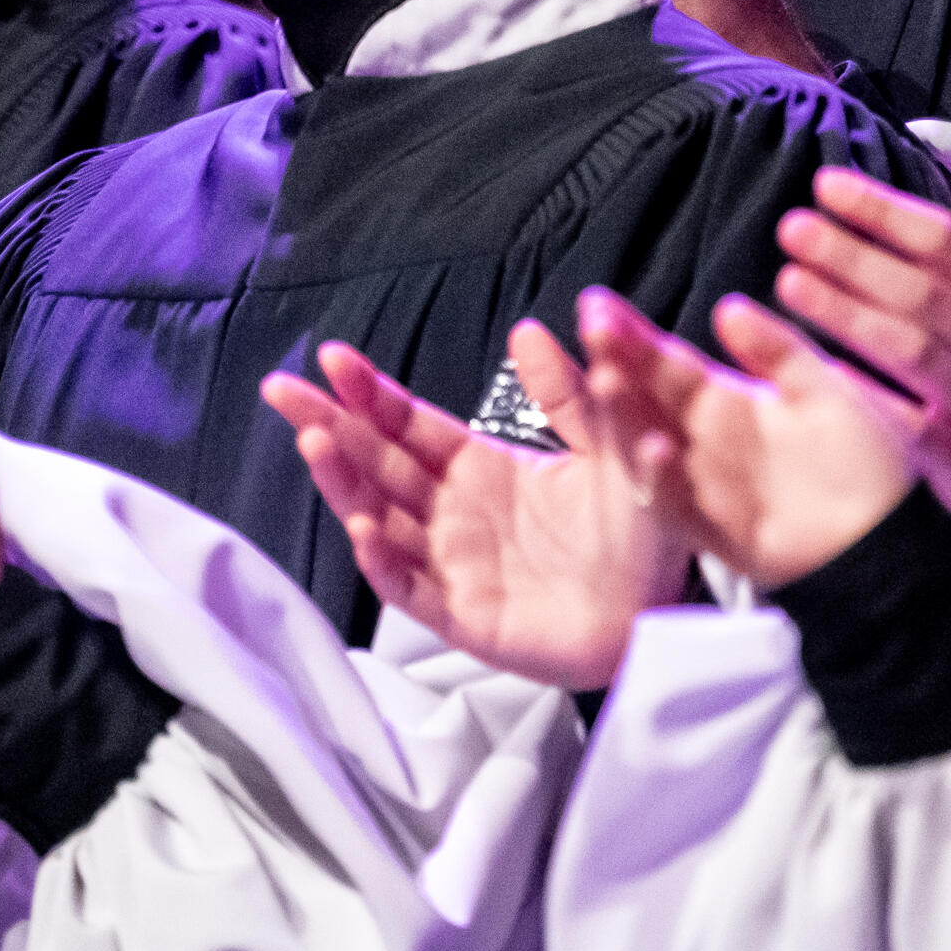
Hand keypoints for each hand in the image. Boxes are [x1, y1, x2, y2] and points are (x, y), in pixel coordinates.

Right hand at [261, 330, 683, 691]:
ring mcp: (452, 566)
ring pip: (379, 519)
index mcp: (480, 470)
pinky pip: (411, 590)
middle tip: (285, 391)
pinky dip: (383, 562)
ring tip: (316, 443)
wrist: (666, 608)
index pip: (408, 426)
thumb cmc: (639, 533)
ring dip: (344, 484)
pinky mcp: (464, 618)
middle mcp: (454, 515)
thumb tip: (529, 332)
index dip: (369, 393)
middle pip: (376, 465)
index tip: (335, 359)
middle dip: (329, 426)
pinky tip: (363, 528)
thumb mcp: (608, 446)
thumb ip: (569, 394)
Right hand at [567, 288, 921, 590]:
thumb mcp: (827, 389)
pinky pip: (676, 506)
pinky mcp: (716, 533)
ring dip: (624, 415)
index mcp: (730, 404)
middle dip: (616, 361)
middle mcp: (707, 443)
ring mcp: (706, 487)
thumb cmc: (871, 464)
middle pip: (647, 399)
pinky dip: (661, 479)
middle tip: (592, 326)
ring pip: (647, 447)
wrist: (896, 537)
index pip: (668, 363)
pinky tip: (655, 446)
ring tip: (608, 377)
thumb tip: (727, 307)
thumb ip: (779, 350)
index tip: (599, 305)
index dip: (633, 336)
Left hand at [768, 168, 950, 537]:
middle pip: (922, 291)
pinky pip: (904, 420)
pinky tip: (814, 367)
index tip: (828, 185)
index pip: (950, 243)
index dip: (886, 212)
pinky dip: (862, 392)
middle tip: (792, 228)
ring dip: (845, 312)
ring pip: (909, 347)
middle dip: (853, 255)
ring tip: (789, 282)